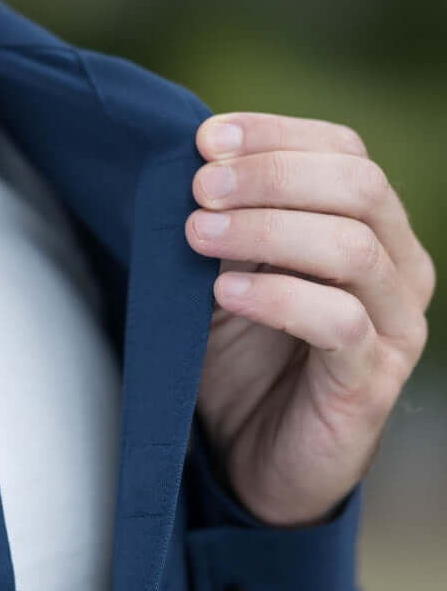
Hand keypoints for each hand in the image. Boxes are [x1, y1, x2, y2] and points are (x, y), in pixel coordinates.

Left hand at [184, 113, 434, 526]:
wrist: (254, 455)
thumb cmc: (241, 356)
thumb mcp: (226, 273)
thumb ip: (226, 222)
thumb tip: (194, 161)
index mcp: (367, 225)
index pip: (344, 150)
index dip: (276, 135)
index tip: (206, 138)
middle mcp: (396, 265)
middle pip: (356, 185)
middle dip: (271, 175)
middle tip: (199, 187)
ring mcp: (394, 323)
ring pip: (353, 246)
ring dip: (267, 229)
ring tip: (198, 234)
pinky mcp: (372, 378)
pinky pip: (341, 322)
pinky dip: (279, 297)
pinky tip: (226, 290)